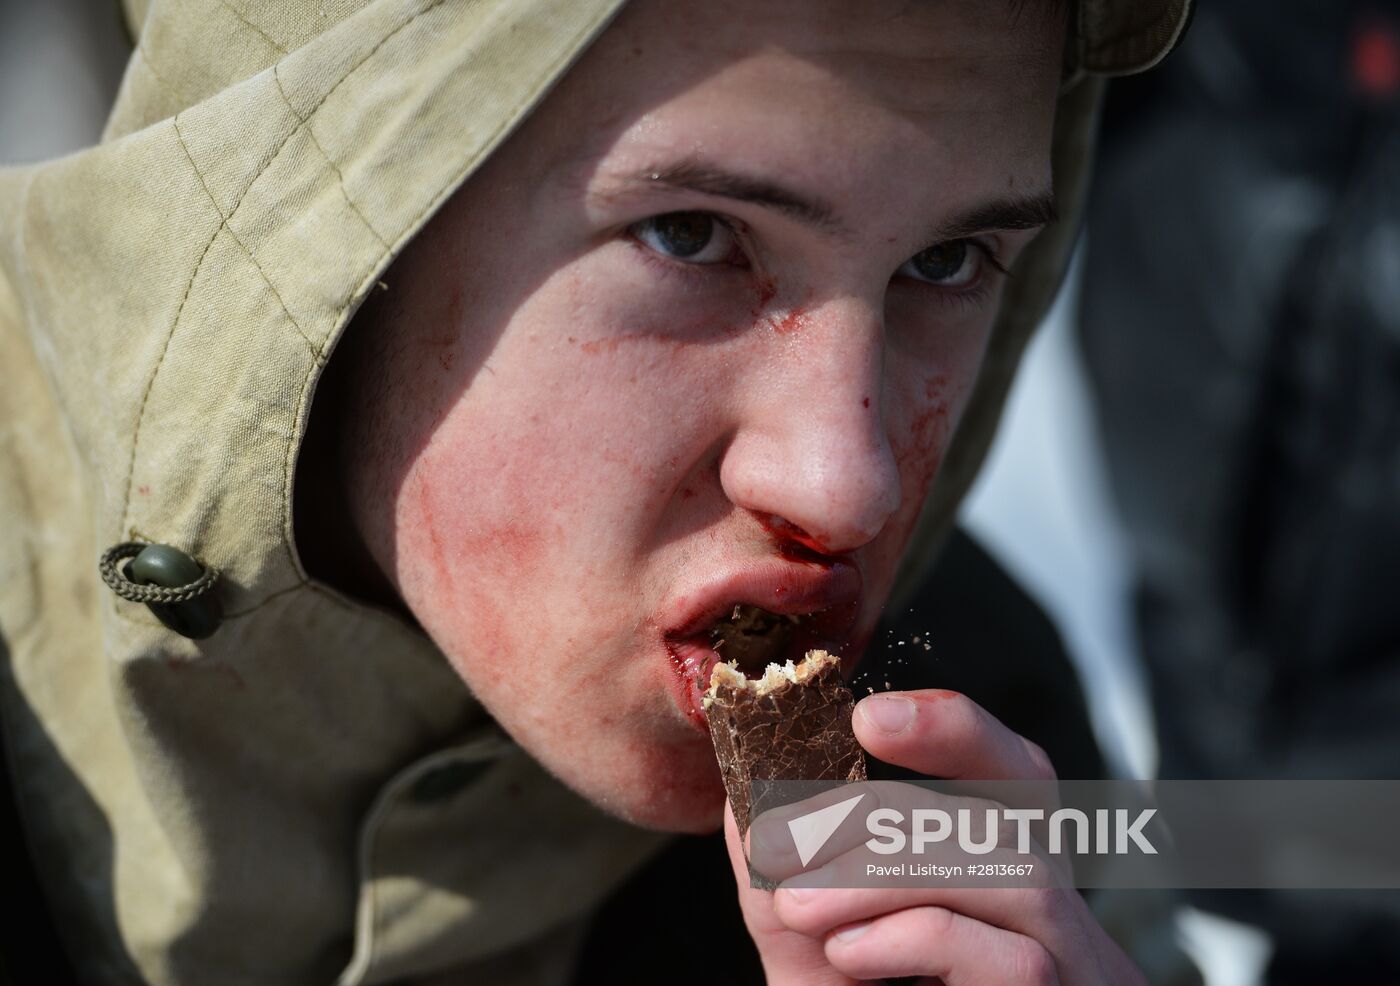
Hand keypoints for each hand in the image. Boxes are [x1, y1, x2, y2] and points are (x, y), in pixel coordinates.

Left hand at [723, 689, 1147, 984]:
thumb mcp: (822, 948)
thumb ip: (789, 878)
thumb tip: (741, 797)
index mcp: (1002, 875)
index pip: (1009, 770)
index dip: (949, 727)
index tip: (863, 717)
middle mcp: (1057, 910)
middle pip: (1024, 800)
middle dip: (896, 802)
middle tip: (789, 835)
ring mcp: (1080, 966)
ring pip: (1014, 870)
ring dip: (888, 873)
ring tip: (796, 903)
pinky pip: (1014, 957)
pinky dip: (916, 937)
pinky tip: (847, 956)